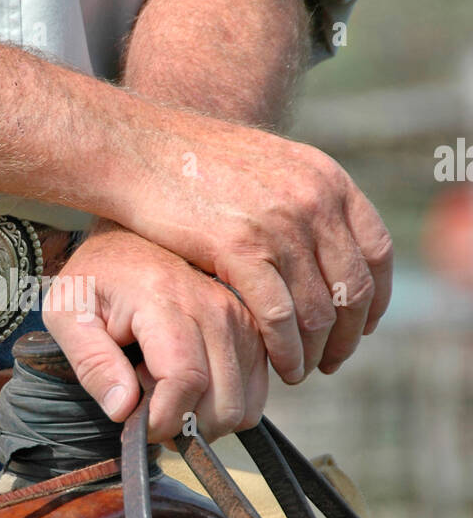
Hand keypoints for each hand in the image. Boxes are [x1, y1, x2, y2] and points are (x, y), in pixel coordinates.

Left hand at [41, 224, 267, 441]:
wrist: (129, 241)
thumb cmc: (94, 279)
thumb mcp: (67, 314)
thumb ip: (92, 363)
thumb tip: (124, 409)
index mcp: (164, 300)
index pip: (185, 380)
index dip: (162, 420)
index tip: (136, 426)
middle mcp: (214, 307)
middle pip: (222, 404)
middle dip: (183, 424)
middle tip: (147, 399)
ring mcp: (241, 319)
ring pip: (242, 407)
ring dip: (204, 417)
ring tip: (166, 386)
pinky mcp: (254, 330)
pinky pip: (255, 395)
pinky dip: (224, 404)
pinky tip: (191, 381)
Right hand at [113, 107, 392, 383]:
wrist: (141, 147)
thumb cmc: (194, 164)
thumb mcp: (268, 168)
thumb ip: (300, 202)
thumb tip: (322, 249)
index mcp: (327, 179)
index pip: (376, 251)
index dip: (375, 298)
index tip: (363, 325)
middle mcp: (314, 200)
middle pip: (354, 287)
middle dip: (348, 335)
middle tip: (332, 361)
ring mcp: (280, 224)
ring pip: (319, 310)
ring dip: (314, 351)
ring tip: (301, 371)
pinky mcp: (240, 247)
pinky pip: (279, 316)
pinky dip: (285, 350)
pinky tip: (279, 366)